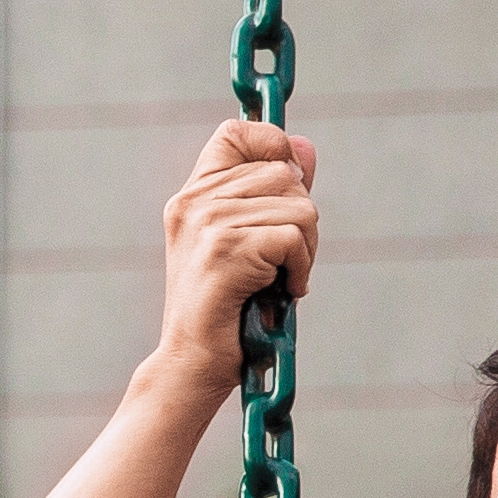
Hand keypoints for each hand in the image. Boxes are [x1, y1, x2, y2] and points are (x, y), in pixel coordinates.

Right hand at [155, 120, 317, 390]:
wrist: (191, 363)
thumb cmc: (224, 309)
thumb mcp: (247, 241)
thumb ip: (272, 192)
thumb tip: (302, 146)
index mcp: (192, 196)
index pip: (235, 134)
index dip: (271, 144)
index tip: (287, 182)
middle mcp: (194, 202)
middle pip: (285, 174)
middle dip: (301, 219)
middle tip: (283, 261)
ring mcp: (207, 224)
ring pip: (299, 207)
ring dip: (305, 250)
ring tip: (279, 279)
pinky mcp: (225, 250)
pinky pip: (294, 238)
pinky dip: (300, 269)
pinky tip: (281, 292)